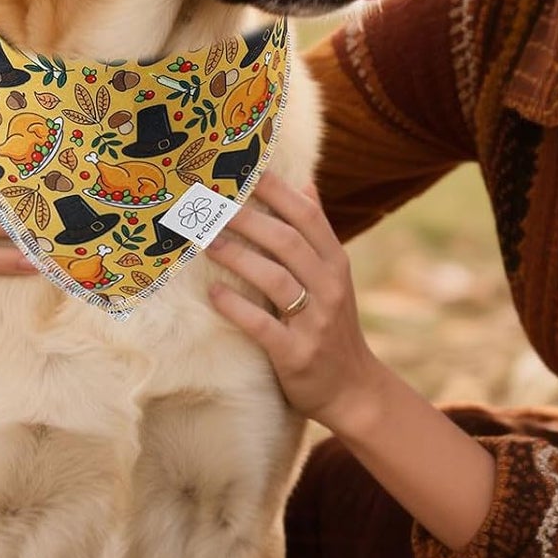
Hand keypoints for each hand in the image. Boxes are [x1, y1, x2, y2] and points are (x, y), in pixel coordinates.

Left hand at [207, 174, 386, 429]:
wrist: (352, 388)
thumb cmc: (331, 324)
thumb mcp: (334, 275)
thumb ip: (317, 232)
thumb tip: (305, 182)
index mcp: (336, 263)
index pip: (308, 216)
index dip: (277, 190)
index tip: (245, 169)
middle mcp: (329, 287)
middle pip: (288, 242)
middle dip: (248, 219)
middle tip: (210, 203)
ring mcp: (315, 321)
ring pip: (276, 279)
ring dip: (238, 256)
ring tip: (206, 240)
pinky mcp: (297, 354)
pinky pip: (263, 326)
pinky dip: (237, 307)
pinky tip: (213, 293)